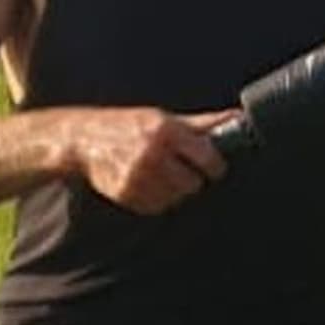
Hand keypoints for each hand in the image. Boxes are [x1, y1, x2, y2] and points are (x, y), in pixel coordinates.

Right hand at [61, 107, 228, 212]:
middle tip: (179, 168)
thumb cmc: (131, 126)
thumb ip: (204, 124)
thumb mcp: (166, 118)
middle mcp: (152, 154)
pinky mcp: (126, 193)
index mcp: (167, 131)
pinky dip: (156, 199)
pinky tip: (145, 183)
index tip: (211, 167)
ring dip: (173, 190)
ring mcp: (137, 176)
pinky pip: (156, 207)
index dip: (214, 166)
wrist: (85, 139)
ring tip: (159, 174)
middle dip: (191, 178)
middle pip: (193, 184)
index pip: (208, 159)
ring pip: (176, 198)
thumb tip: (239, 118)